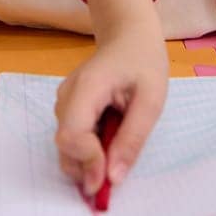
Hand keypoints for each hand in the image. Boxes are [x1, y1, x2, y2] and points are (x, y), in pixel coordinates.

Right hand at [54, 18, 167, 198]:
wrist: (129, 35)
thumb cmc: (144, 62)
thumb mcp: (151, 100)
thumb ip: (132, 139)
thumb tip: (113, 178)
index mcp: (87, 87)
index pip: (71, 135)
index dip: (87, 162)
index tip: (110, 179)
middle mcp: (67, 95)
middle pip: (64, 145)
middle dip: (86, 167)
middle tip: (115, 175)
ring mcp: (64, 101)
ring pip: (66, 145)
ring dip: (88, 160)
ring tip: (117, 149)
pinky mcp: (68, 107)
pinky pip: (73, 137)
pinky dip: (89, 150)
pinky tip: (110, 138)